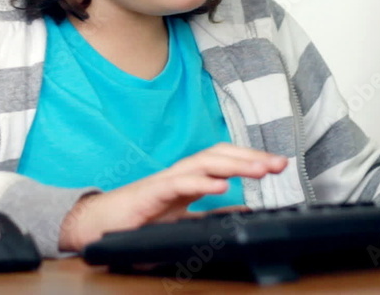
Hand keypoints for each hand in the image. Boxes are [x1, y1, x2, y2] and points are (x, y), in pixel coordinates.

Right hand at [58, 143, 286, 252]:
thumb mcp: (186, 220)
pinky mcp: (152, 193)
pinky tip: (221, 186)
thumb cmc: (139, 221)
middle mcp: (181, 173)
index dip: (252, 159)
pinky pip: (179, 183)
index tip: (278, 164)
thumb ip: (214, 216)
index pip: (226, 159)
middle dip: (251, 156)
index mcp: (190, 178)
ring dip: (234, 164)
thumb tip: (244, 212)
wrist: (101, 226)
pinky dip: (201, 182)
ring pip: (205, 162)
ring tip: (259, 169)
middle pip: (220, 154)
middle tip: (279, 163)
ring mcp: (166, 180)